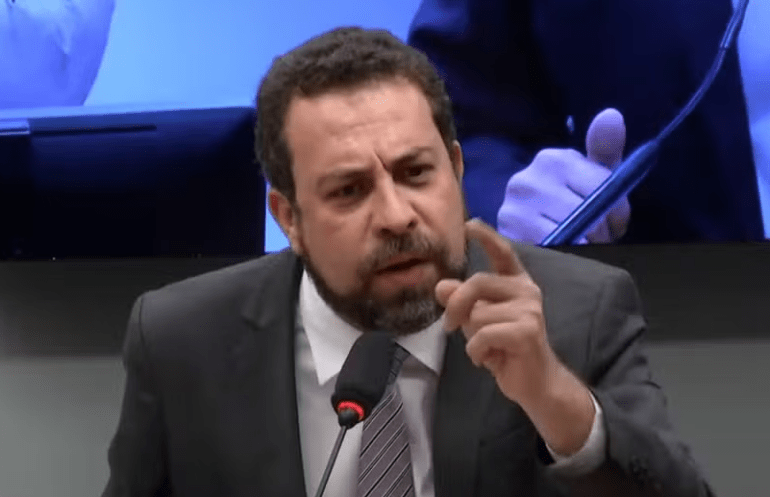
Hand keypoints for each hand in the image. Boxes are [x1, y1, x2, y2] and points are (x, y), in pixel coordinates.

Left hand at [436, 219, 594, 455]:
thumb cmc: (504, 349)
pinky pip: (484, 335)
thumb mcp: (478, 322)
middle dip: (456, 305)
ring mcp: (530, 310)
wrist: (534, 383)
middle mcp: (526, 290)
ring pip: (478, 314)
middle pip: (477, 283)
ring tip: (485, 349)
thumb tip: (440, 286)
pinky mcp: (527, 331)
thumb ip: (462, 302)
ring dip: (471, 337)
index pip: (502, 253)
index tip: (469, 224)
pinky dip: (476, 351)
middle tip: (449, 326)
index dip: (486, 237)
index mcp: (516, 283)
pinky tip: (488, 360)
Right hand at [497, 108, 630, 243]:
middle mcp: (527, 179)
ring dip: (582, 245)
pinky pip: (550, 248)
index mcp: (552, 160)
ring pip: (569, 233)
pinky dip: (562, 254)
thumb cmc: (572, 204)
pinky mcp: (507, 235)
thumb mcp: (594, 177)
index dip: (616, 211)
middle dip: (598, 230)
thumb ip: (605, 148)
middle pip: (585, 212)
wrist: (533, 235)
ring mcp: (513, 208)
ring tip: (578, 244)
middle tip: (594, 237)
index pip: (601, 187)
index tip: (612, 221)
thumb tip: (612, 115)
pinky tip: (561, 251)